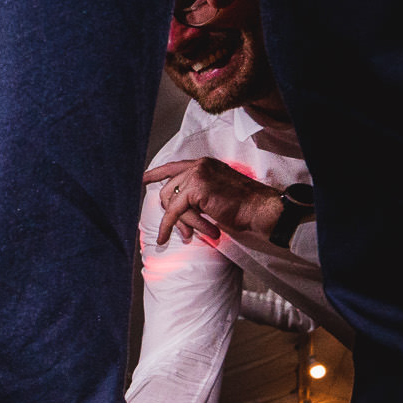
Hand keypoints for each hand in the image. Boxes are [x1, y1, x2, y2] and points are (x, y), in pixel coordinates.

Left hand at [144, 157, 281, 245]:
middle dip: (171, 213)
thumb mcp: (214, 195)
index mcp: (205, 164)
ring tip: (190, 235)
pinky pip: (175, 211)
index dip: (156, 173)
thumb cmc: (242, 206)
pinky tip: (165, 237)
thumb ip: (195, 195)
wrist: (259, 209)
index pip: (174, 166)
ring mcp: (198, 174)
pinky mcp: (197, 188)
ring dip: (179, 222)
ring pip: (171, 202)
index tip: (142, 180)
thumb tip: (172, 208)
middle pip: (168, 190)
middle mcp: (200, 165)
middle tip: (183, 232)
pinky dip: (169, 225)